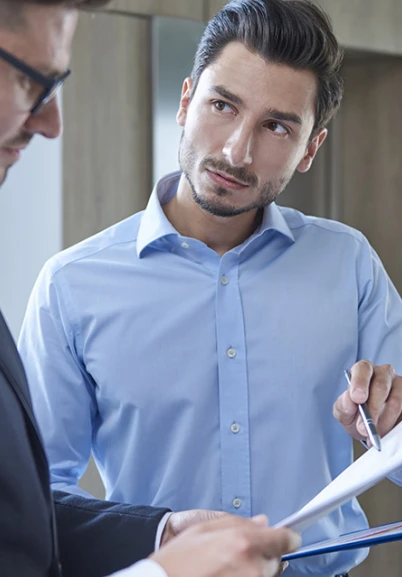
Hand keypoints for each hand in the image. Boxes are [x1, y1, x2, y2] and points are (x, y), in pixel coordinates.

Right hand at [152, 514, 299, 576]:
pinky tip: (226, 575)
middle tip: (240, 556)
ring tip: (228, 569)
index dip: (288, 538)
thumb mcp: (204, 530)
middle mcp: (252, 567)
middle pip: (276, 560)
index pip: (283, 539)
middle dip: (265, 555)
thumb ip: (237, 523)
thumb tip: (262, 523)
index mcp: (243, 542)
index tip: (290, 539)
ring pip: (267, 575)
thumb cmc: (176, 561)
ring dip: (256, 570)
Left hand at [333, 361, 401, 443]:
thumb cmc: (354, 412)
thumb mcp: (343, 410)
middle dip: (372, 410)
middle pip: (381, 386)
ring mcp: (399, 385)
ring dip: (384, 422)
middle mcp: (383, 373)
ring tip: (373, 435)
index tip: (357, 399)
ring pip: (396, 401)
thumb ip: (343, 405)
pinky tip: (386, 434)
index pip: (363, 369)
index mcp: (363, 370)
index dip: (360, 382)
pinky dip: (395, 426)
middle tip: (363, 428)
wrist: (368, 426)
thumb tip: (349, 401)